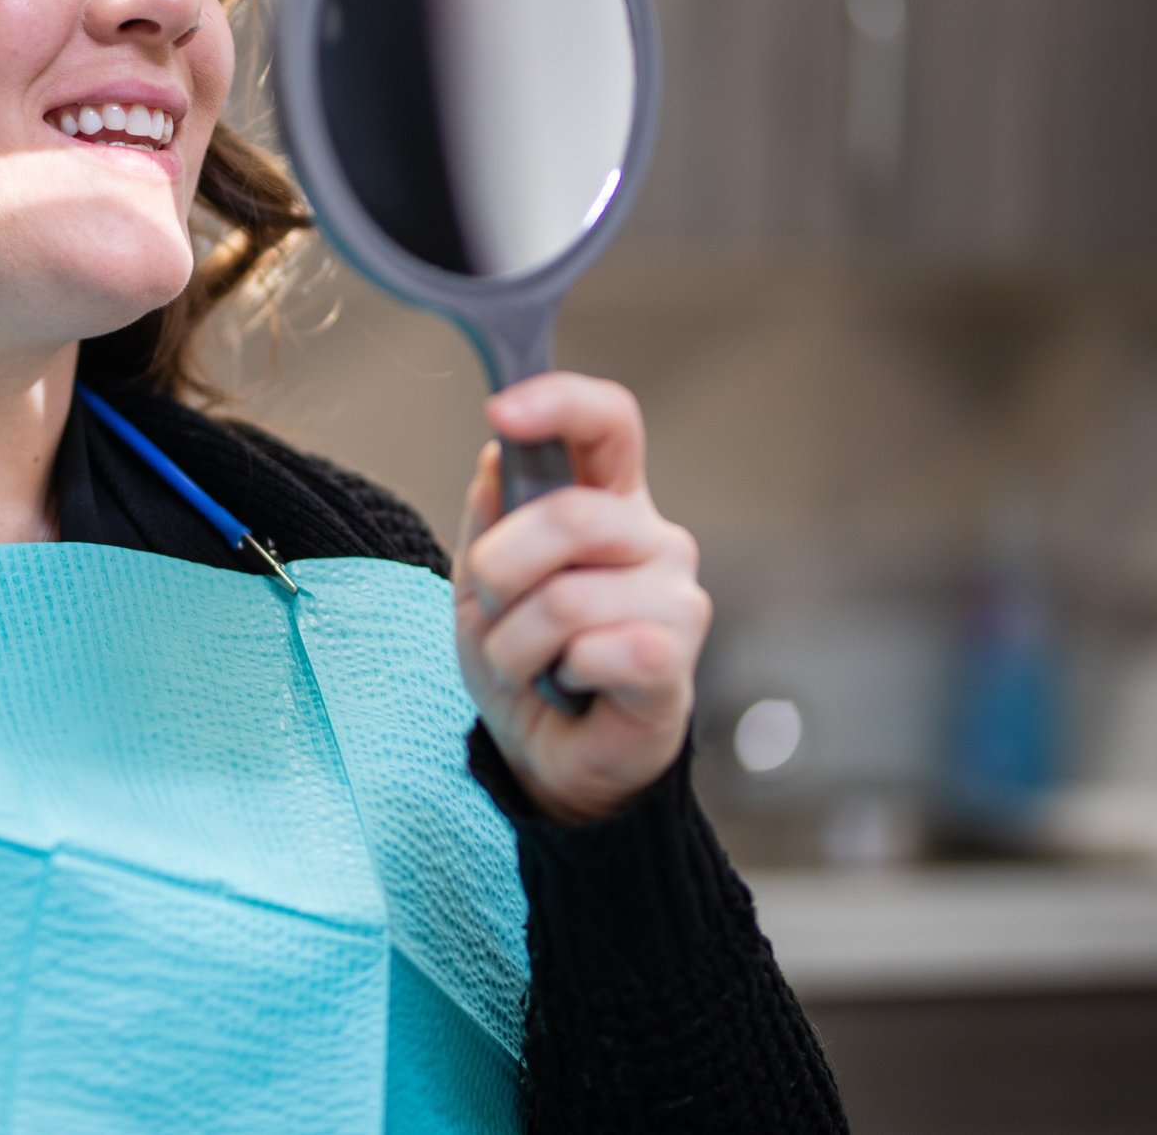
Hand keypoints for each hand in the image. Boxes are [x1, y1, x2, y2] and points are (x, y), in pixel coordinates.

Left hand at [452, 373, 706, 824]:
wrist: (546, 753)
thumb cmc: (525, 656)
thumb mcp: (481, 578)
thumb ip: (492, 513)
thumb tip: (499, 455)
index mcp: (606, 500)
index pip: (609, 422)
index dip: (561, 403)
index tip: (502, 410)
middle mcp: (652, 538)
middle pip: (571, 513)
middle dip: (502, 569)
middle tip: (496, 609)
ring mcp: (675, 600)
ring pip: (570, 597)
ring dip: (518, 642)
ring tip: (530, 663)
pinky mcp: (675, 665)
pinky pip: (606, 649)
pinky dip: (563, 673)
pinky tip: (574, 686)